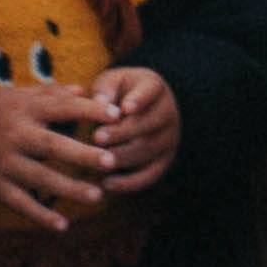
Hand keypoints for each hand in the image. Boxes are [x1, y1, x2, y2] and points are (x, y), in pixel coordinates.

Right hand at [0, 78, 121, 231]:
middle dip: (81, 155)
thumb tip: (85, 89)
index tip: (117, 114)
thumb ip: (53, 93)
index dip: (88, 110)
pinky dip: (40, 215)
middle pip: (51, 146)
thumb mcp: (21, 96)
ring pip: (38, 178)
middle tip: (110, 161)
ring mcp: (3, 163)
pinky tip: (63, 225)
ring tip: (97, 196)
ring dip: (68, 188)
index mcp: (24, 110)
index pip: (61, 108)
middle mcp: (14, 136)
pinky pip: (20, 203)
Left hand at [87, 61, 184, 193]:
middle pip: (150, 122)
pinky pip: (150, 174)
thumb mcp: (110, 83)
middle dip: (123, 132)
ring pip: (149, 149)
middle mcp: (168, 111)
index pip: (151, 90)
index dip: (139, 99)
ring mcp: (169, 137)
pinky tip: (106, 183)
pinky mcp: (164, 160)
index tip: (124, 108)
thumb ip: (104, 90)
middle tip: (97, 137)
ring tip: (100, 160)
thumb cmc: (117, 94)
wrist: (137, 109)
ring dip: (123, 156)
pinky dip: (130, 182)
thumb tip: (100, 102)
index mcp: (154, 87)